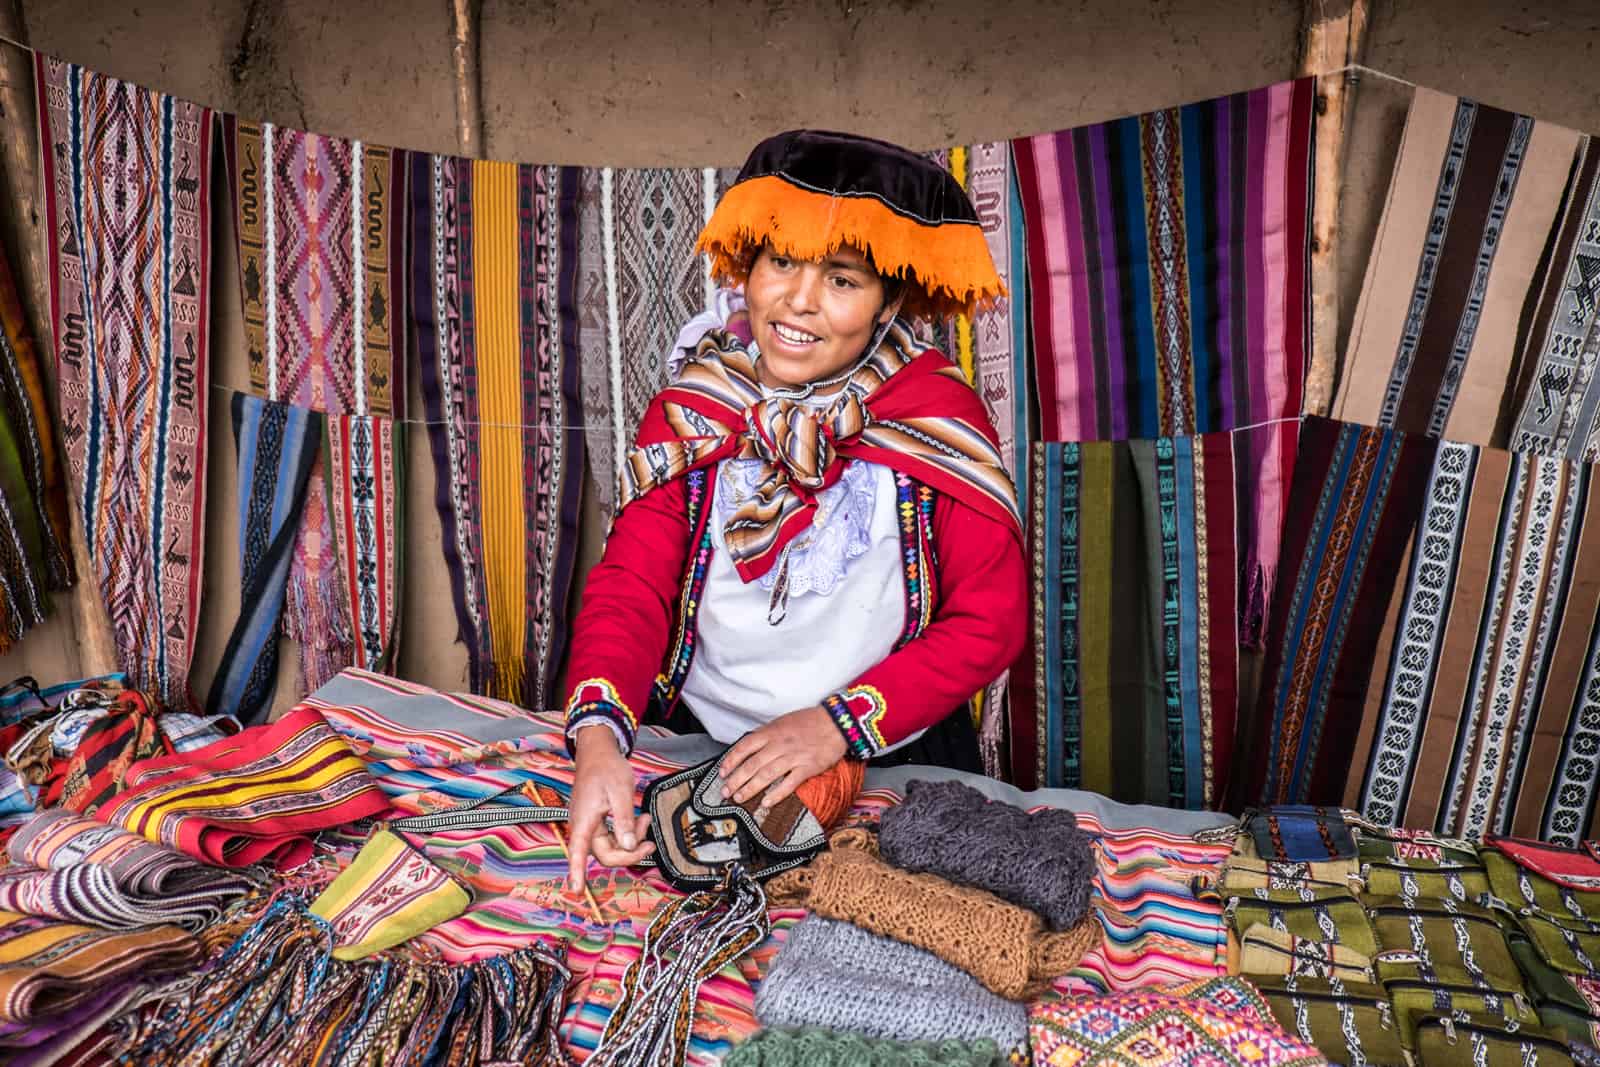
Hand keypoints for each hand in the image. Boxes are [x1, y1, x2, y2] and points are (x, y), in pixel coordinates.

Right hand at [566, 727, 653, 891]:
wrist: (597, 752)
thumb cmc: (606, 768)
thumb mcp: (620, 791)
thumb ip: (624, 820)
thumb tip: (629, 845)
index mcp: (584, 820)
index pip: (578, 852)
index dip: (577, 872)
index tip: (577, 890)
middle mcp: (584, 827)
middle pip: (606, 854)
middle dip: (629, 852)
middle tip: (650, 841)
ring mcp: (590, 826)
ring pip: (612, 847)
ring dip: (631, 841)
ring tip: (644, 820)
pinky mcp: (597, 823)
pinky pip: (613, 837)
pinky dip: (627, 833)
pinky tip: (638, 821)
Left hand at [717, 706, 848, 813]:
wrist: (836, 723)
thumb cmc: (809, 722)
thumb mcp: (783, 722)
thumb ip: (767, 735)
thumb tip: (750, 747)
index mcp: (771, 732)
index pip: (745, 747)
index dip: (731, 761)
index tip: (723, 772)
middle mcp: (779, 745)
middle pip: (752, 764)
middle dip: (736, 780)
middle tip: (726, 791)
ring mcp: (793, 757)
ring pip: (766, 775)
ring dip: (750, 788)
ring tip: (739, 798)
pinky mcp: (807, 768)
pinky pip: (789, 783)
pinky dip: (776, 794)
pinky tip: (766, 803)